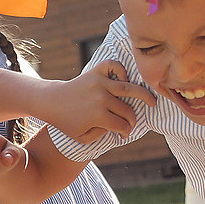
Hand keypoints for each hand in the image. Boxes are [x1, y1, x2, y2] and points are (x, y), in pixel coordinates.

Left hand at [36, 61, 151, 144]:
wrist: (51, 102)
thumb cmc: (67, 122)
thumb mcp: (83, 138)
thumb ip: (103, 135)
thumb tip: (119, 126)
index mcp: (98, 115)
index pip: (122, 125)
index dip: (126, 132)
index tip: (123, 134)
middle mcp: (101, 98)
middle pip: (127, 110)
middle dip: (132, 119)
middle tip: (131, 123)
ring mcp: (99, 82)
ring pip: (129, 88)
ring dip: (144, 95)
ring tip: (152, 100)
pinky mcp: (95, 71)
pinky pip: (114, 65)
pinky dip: (122, 70)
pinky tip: (124, 80)